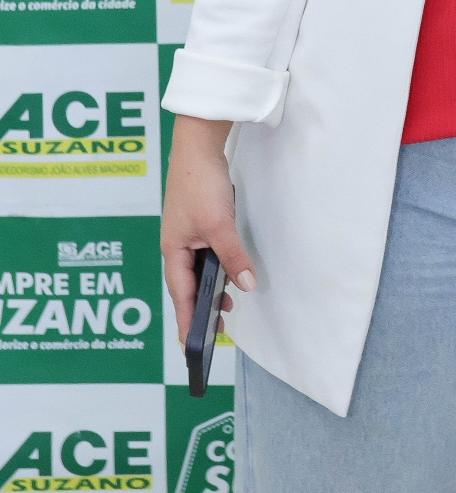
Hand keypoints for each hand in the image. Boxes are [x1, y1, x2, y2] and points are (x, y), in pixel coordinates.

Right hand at [161, 115, 255, 344]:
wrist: (198, 144)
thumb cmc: (199, 183)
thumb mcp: (219, 225)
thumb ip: (232, 257)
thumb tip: (246, 286)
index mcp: (173, 250)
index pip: (180, 295)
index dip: (186, 321)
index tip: (193, 348)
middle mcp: (176, 245)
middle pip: (186, 285)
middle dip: (198, 308)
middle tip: (216, 331)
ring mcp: (186, 232)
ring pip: (196, 269)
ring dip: (209, 287)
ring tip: (226, 306)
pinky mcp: (197, 221)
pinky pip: (204, 253)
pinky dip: (215, 266)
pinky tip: (227, 270)